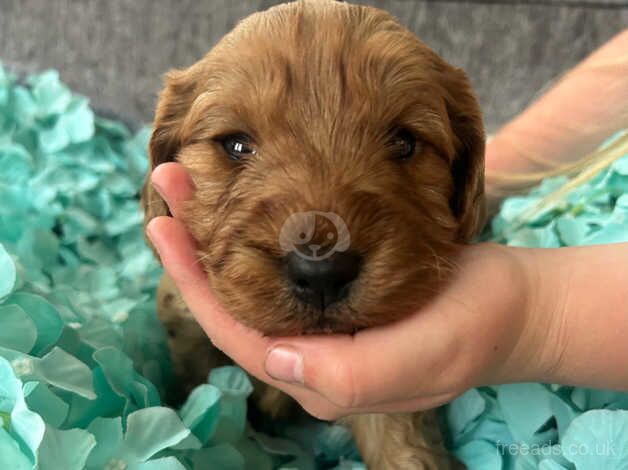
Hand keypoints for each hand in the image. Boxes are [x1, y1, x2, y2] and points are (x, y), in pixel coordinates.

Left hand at [146, 163, 546, 419]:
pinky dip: (254, 235)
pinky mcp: (338, 300)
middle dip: (196, 248)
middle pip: (235, 306)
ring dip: (219, 234)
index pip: (239, 335)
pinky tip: (243, 203)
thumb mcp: (427, 353)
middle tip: (170, 182)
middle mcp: (311, 354)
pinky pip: (281, 272)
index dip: (196, 284)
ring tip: (193, 183)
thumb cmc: (474, 325)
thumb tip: (275, 359)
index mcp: (322, 376)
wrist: (510, 304)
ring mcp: (323, 327)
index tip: (165, 226)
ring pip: (254, 286)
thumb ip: (354, 373)